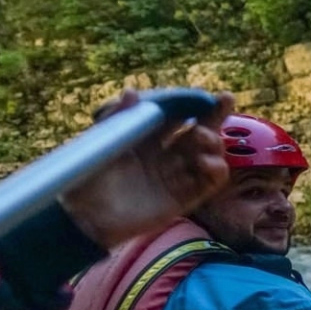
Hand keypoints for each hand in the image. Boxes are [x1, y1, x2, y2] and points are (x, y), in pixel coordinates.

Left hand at [60, 90, 233, 249]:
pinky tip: (209, 163)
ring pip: (207, 154)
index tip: (204, 94)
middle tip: (226, 99)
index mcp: (145, 139)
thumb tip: (131, 91)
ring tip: (203, 137)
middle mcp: (163, 155)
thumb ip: (116, 117)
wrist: (83, 218)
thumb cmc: (85, 179)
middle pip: (197, 132)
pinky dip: (216, 170)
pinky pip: (208, 183)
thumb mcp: (98, 143)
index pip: (175, 117)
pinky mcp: (182, 199)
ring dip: (213, 142)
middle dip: (214, 115)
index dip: (191, 104)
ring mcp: (174, 177)